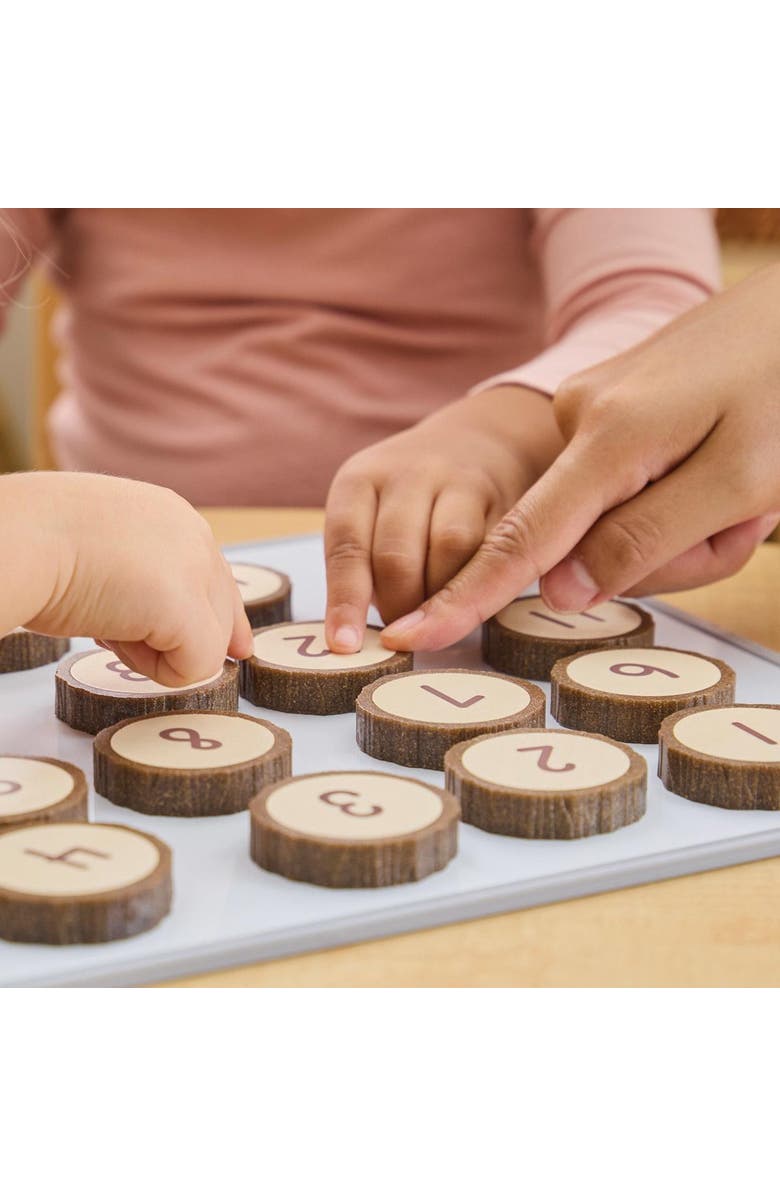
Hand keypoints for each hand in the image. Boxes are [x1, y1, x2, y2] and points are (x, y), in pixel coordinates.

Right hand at [0, 472, 253, 684]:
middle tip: (109, 624)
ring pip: (207, 644)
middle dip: (172, 637)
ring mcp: (194, 569)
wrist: (17, 540)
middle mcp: (192, 535)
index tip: (236, 648)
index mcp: (169, 515)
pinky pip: (195, 668)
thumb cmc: (35, 543)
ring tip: (103, 620)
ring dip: (153, 652)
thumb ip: (141, 575)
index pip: (215, 575)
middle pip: (220, 613)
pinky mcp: (187, 609)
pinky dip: (155, 671)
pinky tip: (113, 636)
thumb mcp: (99, 548)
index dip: (223, 618)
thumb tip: (160, 624)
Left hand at [324, 387, 562, 650]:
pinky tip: (474, 596)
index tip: (345, 645)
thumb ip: (362, 566)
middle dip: (399, 607)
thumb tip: (350, 641)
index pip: (348, 546)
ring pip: (448, 551)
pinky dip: (480, 585)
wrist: (484, 441)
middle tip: (403, 633)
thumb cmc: (412, 501)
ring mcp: (461, 482)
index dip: (346, 601)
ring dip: (441, 601)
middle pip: (397, 557)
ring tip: (438, 618)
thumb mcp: (370, 515)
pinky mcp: (507, 498)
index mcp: (360, 480)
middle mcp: (408, 473)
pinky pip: (493, 551)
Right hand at [381, 264, 779, 651]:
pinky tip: (729, 474)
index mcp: (607, 436)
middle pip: (593, 541)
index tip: (417, 634)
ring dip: (687, 527)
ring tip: (750, 492)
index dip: (470, 595)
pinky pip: (632, 489)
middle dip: (673, 553)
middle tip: (749, 517)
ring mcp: (593, 411)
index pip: (525, 539)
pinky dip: (683, 498)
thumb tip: (560, 592)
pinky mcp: (611, 412)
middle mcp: (581, 419)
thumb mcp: (738, 480)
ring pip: (619, 520)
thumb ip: (644, 541)